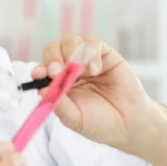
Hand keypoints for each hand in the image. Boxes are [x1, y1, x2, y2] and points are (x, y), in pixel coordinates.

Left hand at [31, 34, 157, 149]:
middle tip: (57, 71)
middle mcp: (69, 69)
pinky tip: (95, 70)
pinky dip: (91, 54)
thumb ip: (59, 104)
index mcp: (57, 84)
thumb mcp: (74, 118)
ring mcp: (86, 60)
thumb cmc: (98, 123)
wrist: (127, 124)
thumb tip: (42, 89)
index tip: (39, 75)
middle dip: (53, 58)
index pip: (42, 68)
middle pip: (53, 49)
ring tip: (80, 72)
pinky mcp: (105, 54)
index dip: (39, 69)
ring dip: (71, 53)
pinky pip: (93, 43)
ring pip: (71, 41)